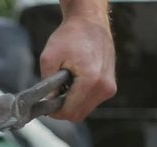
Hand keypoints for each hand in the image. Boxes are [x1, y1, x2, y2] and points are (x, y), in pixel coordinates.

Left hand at [40, 1, 116, 120]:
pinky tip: (73, 84)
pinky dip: (80, 98)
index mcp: (91, 80)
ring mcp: (109, 87)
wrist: (90, 22)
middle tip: (52, 97)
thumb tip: (48, 103)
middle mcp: (104, 86)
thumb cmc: (70, 36)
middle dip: (63, 109)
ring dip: (72, 103)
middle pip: (78, 114)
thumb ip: (47, 85)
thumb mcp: (49, 58)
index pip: (70, 111)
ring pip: (85, 110)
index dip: (55, 113)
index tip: (46, 106)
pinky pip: (91, 101)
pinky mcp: (110, 86)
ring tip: (64, 86)